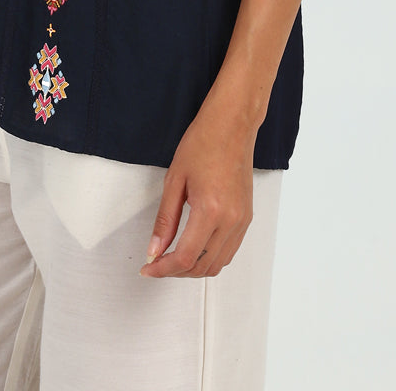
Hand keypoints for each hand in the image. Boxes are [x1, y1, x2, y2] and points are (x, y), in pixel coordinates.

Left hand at [139, 99, 254, 278]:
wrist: (232, 125)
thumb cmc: (204, 142)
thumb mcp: (175, 180)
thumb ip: (165, 220)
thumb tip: (154, 250)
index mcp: (210, 210)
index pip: (185, 258)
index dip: (163, 269)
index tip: (148, 267)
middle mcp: (231, 220)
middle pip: (202, 267)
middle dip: (176, 271)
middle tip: (156, 262)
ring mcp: (242, 220)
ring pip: (218, 264)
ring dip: (194, 268)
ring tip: (173, 257)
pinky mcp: (247, 217)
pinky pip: (229, 251)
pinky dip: (210, 257)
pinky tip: (194, 247)